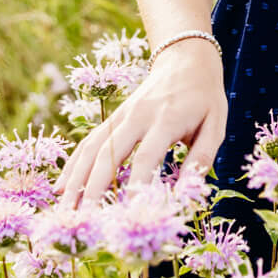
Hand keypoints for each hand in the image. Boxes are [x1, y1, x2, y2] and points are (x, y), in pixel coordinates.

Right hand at [53, 40, 227, 210]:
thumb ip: (201, 158)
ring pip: (91, 147)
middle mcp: (138, 116)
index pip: (146, 156)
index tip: (127, 212)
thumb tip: (186, 192)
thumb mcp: (216, 125)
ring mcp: (121, 115)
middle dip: (93, 188)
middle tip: (82, 219)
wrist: (186, 59)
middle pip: (108, 153)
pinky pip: (89, 140)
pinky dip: (73, 164)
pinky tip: (61, 187)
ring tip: (63, 210)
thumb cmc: (205, 97)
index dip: (136, 184)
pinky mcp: (113, 117)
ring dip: (75, 179)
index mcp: (166, 119)